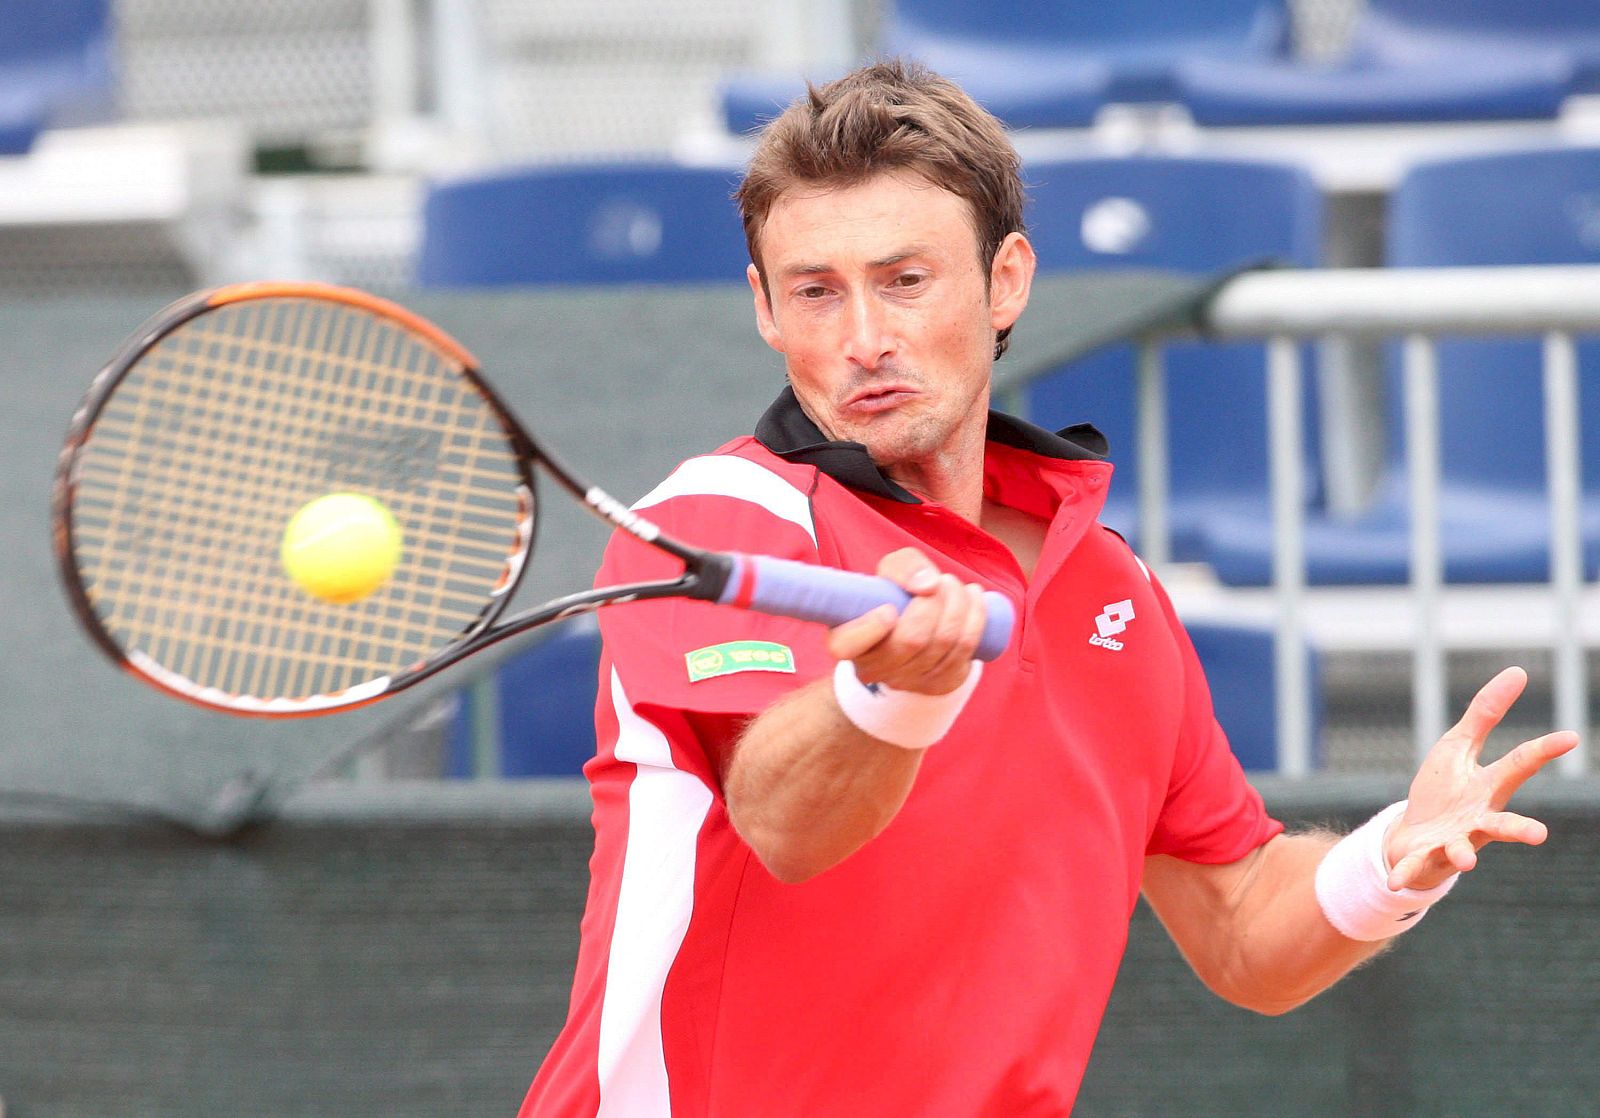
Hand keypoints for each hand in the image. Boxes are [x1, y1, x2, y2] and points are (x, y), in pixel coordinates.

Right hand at [826, 547, 987, 695]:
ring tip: (956, 585)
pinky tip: (974, 597)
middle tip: (941, 581)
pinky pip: (965, 650)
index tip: (890, 608)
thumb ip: (902, 567)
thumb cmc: (894, 596)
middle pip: (912, 640)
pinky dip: (976, 618)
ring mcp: (908, 682)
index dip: (871, 627)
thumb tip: (928, 585)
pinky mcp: (940, 684)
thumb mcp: (888, 574)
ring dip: (959, 604)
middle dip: (935, 602)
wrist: (916, 626)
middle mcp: (874, 669)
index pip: (847, 646)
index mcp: (846, 642)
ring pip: (944, 643)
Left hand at [1384, 666, 1578, 890]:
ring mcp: (1453, 840)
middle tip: (1539, 835)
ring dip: (1465, 855)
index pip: (1518, 765)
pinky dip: (1405, 873)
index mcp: (1488, 788)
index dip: (1542, 749)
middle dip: (1520, 829)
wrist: (1414, 835)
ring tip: (1467, 860)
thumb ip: (1485, 712)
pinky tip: (1393, 881)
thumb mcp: (1459, 745)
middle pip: (1503, 823)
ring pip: (1465, 850)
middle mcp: (1477, 819)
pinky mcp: (1425, 856)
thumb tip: (1517, 672)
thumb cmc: (1444, 790)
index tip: (1571, 736)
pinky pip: (1415, 867)